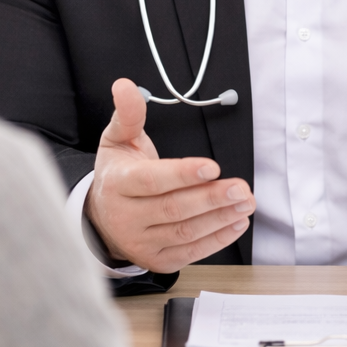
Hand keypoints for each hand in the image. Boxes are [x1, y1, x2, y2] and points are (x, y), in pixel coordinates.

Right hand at [84, 78, 252, 272]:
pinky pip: (190, 253)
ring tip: (245, 203)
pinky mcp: (156, 260)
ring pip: (185, 232)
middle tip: (240, 187)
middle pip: (174, 208)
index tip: (213, 167)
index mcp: (118, 184)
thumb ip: (128, 114)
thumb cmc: (117, 174)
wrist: (100, 217)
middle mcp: (127, 217)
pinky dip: (216, 240)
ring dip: (220, 218)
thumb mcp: (117, 140)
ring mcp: (141, 242)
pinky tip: (237, 223)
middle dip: (211, 198)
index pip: (152, 180)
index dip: (183, 174)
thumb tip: (124, 86)